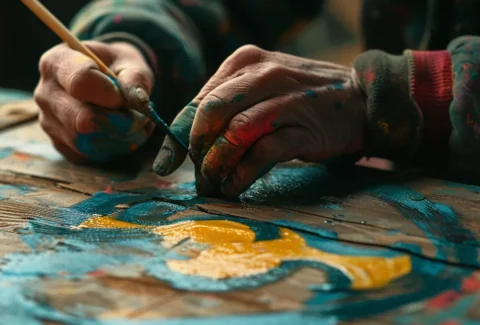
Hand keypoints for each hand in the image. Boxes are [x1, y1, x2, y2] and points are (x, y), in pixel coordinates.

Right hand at [34, 41, 154, 162]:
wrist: (107, 82)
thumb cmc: (117, 68)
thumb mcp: (131, 63)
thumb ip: (136, 79)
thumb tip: (139, 100)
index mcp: (57, 62)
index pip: (80, 82)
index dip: (109, 94)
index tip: (124, 97)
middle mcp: (46, 93)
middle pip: (82, 120)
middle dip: (120, 122)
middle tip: (141, 115)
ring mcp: (49, 121)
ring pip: (87, 142)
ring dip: (122, 138)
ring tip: (137, 123)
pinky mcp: (60, 144)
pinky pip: (90, 155)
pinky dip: (115, 148)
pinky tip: (125, 134)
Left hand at [153, 45, 366, 196]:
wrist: (359, 98)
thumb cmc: (300, 97)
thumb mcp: (261, 88)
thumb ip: (226, 107)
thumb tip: (184, 145)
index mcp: (245, 61)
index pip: (200, 99)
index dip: (178, 135)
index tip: (166, 164)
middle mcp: (263, 74)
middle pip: (212, 112)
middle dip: (197, 149)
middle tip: (198, 173)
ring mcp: (286, 100)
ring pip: (235, 133)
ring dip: (217, 164)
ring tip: (214, 184)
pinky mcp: (304, 128)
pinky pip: (262, 153)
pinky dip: (243, 173)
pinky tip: (235, 186)